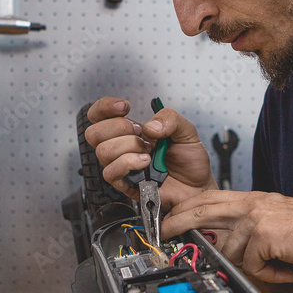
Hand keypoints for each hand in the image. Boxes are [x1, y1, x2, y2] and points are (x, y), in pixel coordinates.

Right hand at [84, 96, 215, 209]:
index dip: (104, 107)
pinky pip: (110, 173)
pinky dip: (128, 163)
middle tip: (140, 132)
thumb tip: (150, 126)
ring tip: (148, 152)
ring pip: (102, 151)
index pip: (100, 116)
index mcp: (132, 131)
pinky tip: (145, 163)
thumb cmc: (190, 161)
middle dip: (118, 127)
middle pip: (94, 133)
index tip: (125, 106)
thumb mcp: (187, 130)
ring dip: (127, 146)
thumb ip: (171, 118)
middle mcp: (123, 148)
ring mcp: (123, 167)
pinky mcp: (126, 185)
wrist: (198, 187)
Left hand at [162, 190, 292, 282]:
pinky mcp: (264, 235)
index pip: (210, 197)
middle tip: (165, 234)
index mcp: (254, 199)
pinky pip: (251, 264)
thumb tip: (228, 243)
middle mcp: (253, 204)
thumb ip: (252, 226)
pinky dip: (268, 274)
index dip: (186, 206)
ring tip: (273, 267)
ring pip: (228, 248)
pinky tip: (285, 271)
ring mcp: (256, 218)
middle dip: (178, 222)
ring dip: (247, 265)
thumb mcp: (277, 219)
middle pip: (202, 211)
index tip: (171, 216)